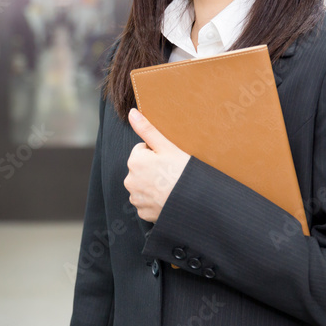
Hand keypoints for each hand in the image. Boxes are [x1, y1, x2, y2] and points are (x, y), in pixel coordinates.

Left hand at [124, 108, 190, 222]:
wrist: (195, 202)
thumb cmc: (182, 172)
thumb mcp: (166, 146)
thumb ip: (147, 128)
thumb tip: (132, 112)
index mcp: (134, 161)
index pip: (142, 150)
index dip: (156, 153)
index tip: (168, 160)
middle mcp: (130, 180)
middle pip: (141, 168)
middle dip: (153, 169)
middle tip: (171, 172)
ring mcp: (136, 198)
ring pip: (143, 185)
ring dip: (153, 184)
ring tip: (170, 185)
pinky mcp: (143, 213)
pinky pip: (147, 202)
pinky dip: (155, 200)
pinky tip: (168, 198)